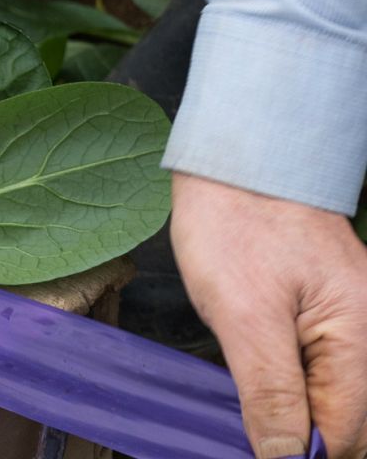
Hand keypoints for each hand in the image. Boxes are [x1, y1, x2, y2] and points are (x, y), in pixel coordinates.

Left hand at [171, 173, 366, 457]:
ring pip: (333, 403)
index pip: (344, 435)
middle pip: (347, 425)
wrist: (238, 163)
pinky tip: (259, 390)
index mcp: (360, 342)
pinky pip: (320, 374)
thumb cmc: (238, 225)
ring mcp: (352, 328)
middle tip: (247, 436)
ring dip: (294, 419)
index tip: (255, 452)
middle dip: (299, 440)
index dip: (296, 456)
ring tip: (249, 418)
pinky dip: (291, 392)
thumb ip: (271, 391)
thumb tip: (284, 457)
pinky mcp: (329, 318)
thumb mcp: (243, 314)